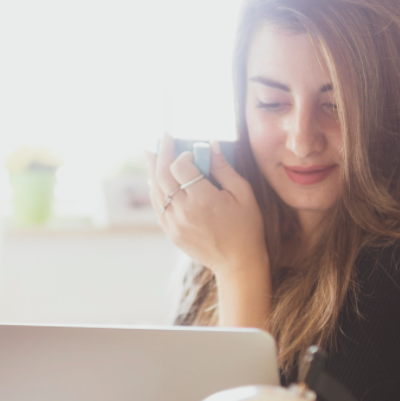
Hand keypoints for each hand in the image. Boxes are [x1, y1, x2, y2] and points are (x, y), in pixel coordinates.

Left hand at [147, 134, 268, 278]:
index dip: (182, 155)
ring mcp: (174, 223)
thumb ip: (224, 168)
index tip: (190, 152)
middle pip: (162, 175)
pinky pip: (157, 206)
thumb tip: (211, 144)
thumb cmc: (246, 226)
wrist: (238, 262)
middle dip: (161, 153)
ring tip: (153, 154)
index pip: (180, 167)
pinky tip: (157, 179)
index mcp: (203, 199)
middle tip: (163, 138)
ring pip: (155, 190)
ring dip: (153, 170)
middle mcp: (184, 211)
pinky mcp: (171, 232)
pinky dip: (155, 190)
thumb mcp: (243, 193)